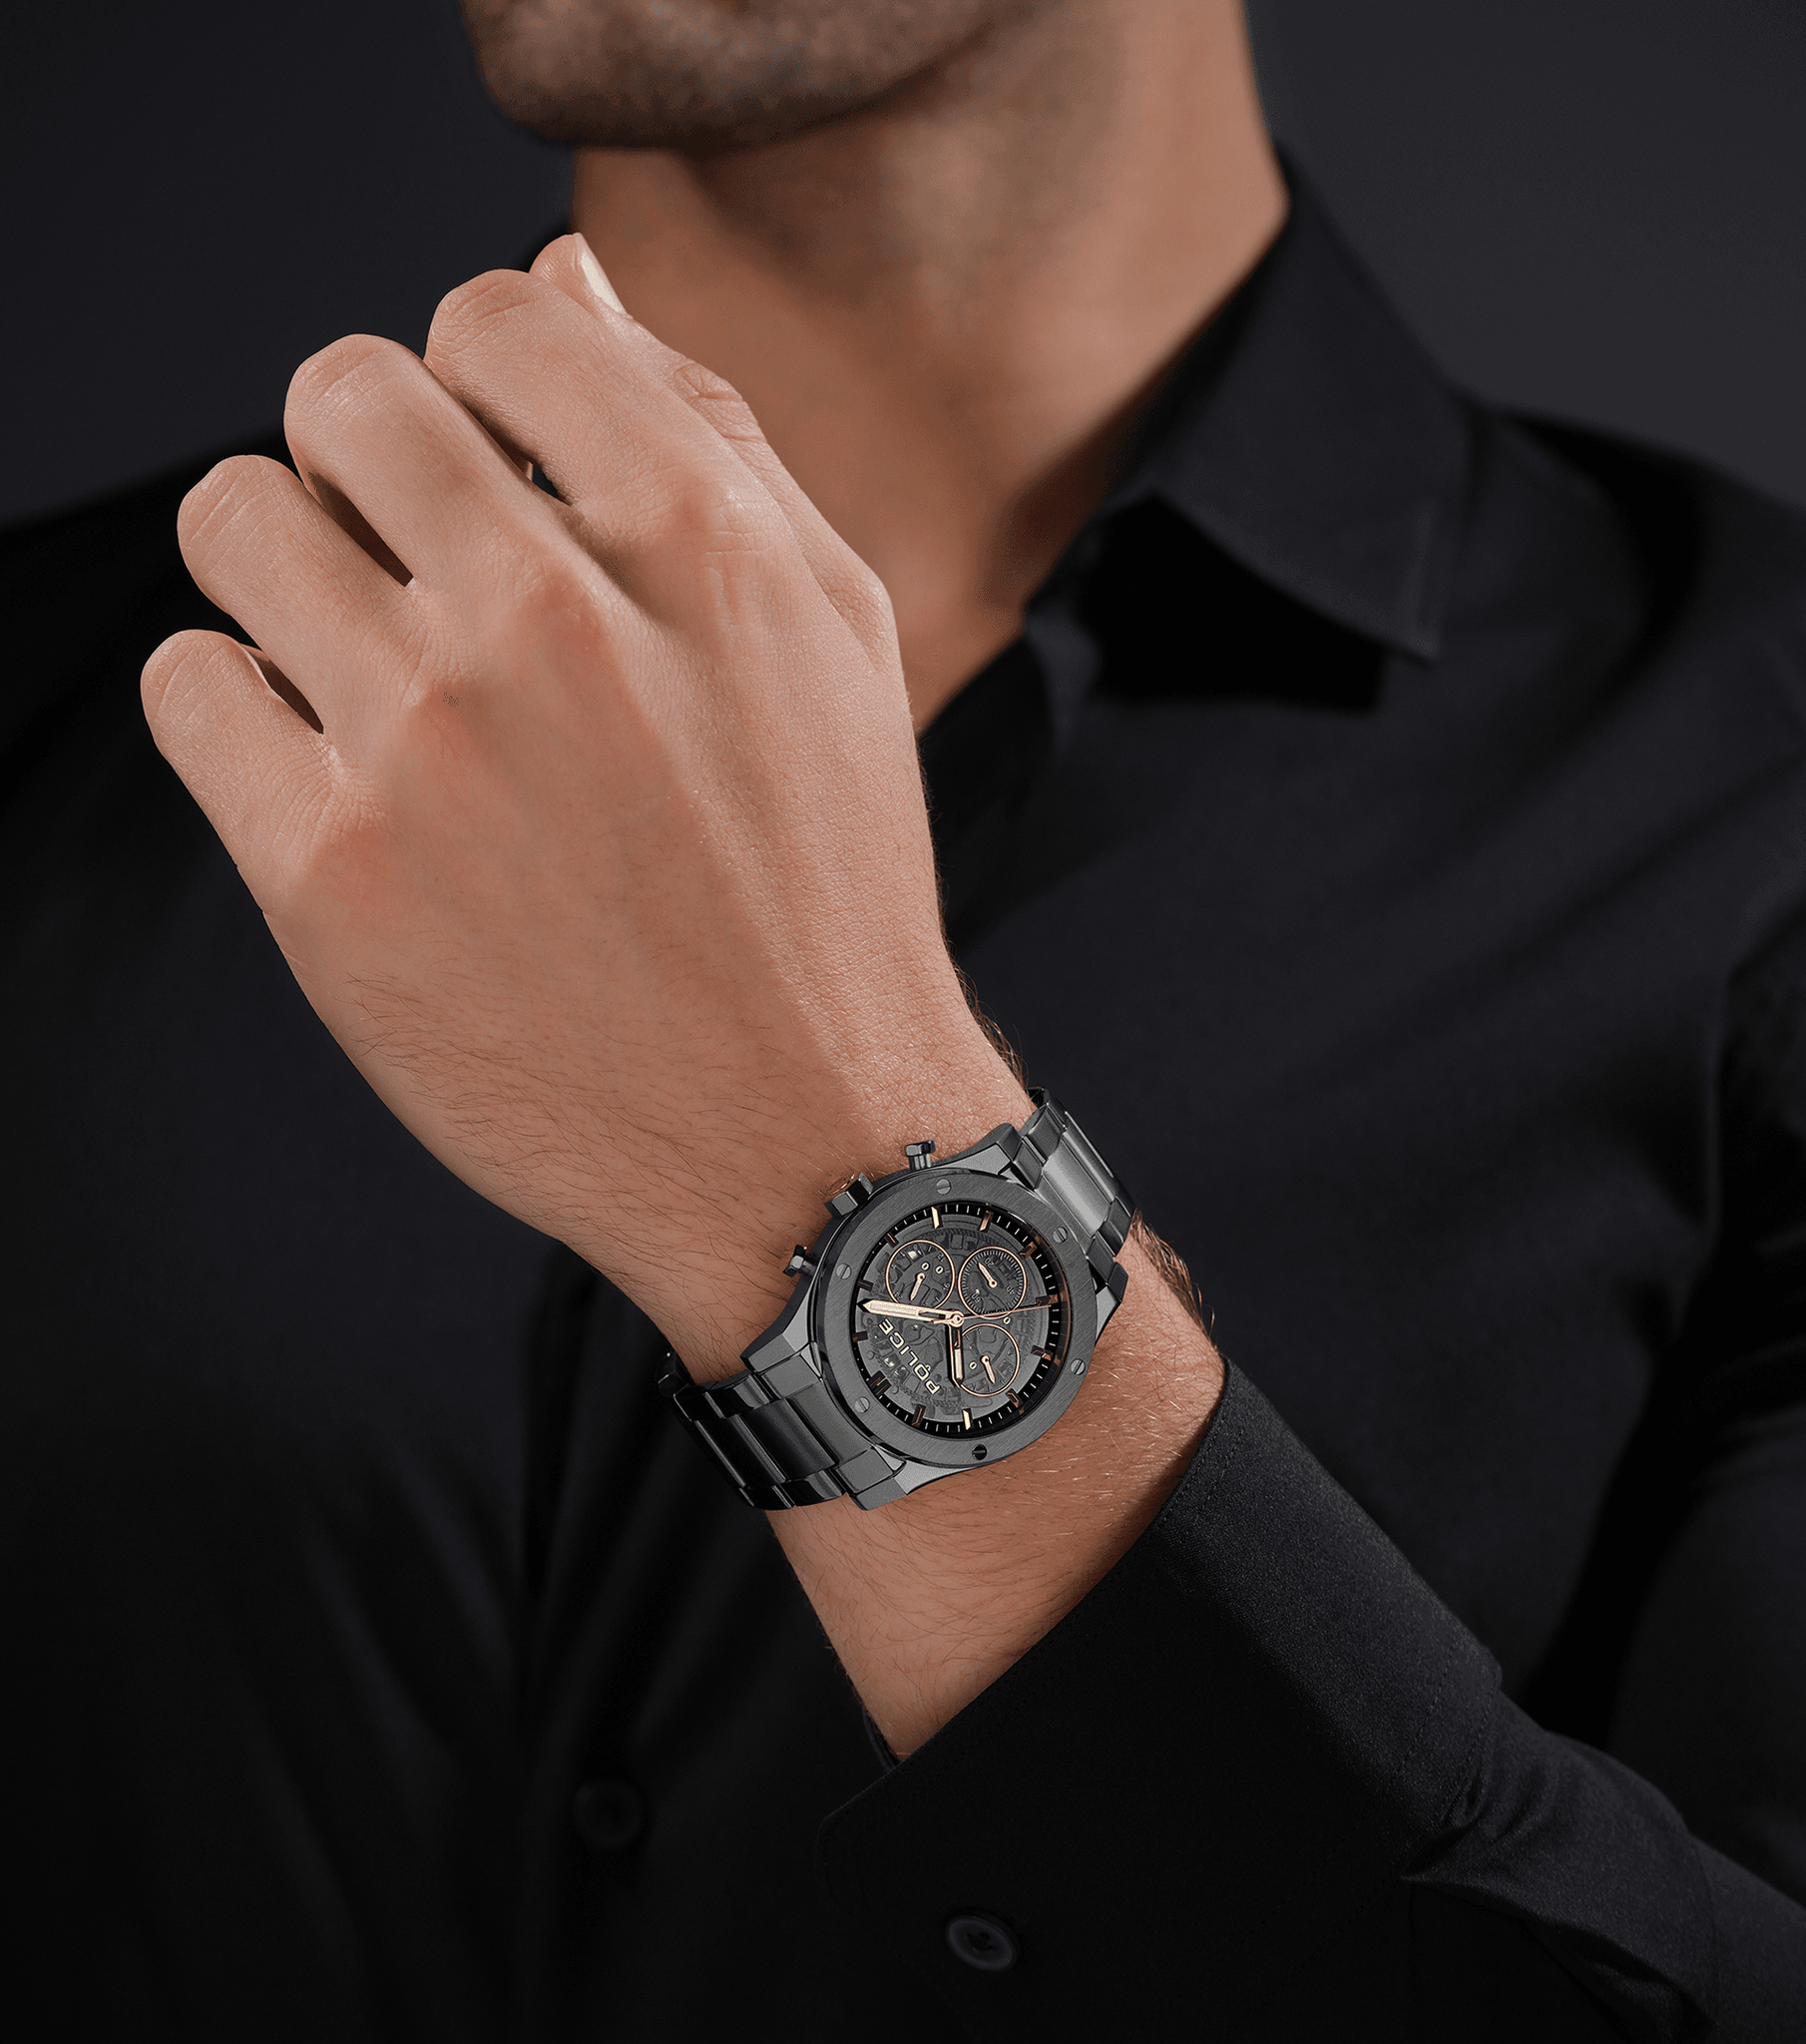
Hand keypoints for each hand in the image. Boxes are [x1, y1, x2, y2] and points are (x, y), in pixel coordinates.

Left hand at [141, 236, 1025, 1372]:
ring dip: (286, 566)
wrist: (795, 1133)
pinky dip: (241, 706)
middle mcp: (551, 619)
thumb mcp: (828, 633)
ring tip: (363, 659)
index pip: (486, 314)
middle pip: (337, 393)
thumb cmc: (822, 878)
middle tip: (411, 554)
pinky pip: (186, 683)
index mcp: (696, 538)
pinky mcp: (327, 878)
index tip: (499, 469)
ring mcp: (426, 749)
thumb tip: (560, 274)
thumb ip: (702, 432)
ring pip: (231, 521)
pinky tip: (336, 768)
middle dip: (363, 452)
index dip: (481, 380)